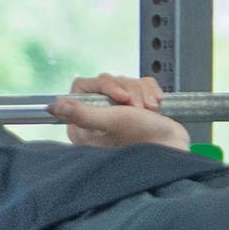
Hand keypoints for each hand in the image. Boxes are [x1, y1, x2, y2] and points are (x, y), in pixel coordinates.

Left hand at [58, 72, 191, 151]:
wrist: (175, 148)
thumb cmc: (144, 140)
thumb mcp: (112, 122)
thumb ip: (83, 113)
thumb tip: (53, 105)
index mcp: (84, 126)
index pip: (82, 87)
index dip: (104, 85)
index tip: (121, 97)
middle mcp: (97, 118)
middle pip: (107, 82)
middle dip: (128, 90)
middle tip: (138, 109)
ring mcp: (117, 112)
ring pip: (125, 81)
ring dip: (141, 92)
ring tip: (150, 110)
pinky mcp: (135, 107)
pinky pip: (140, 84)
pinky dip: (150, 91)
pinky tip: (156, 105)